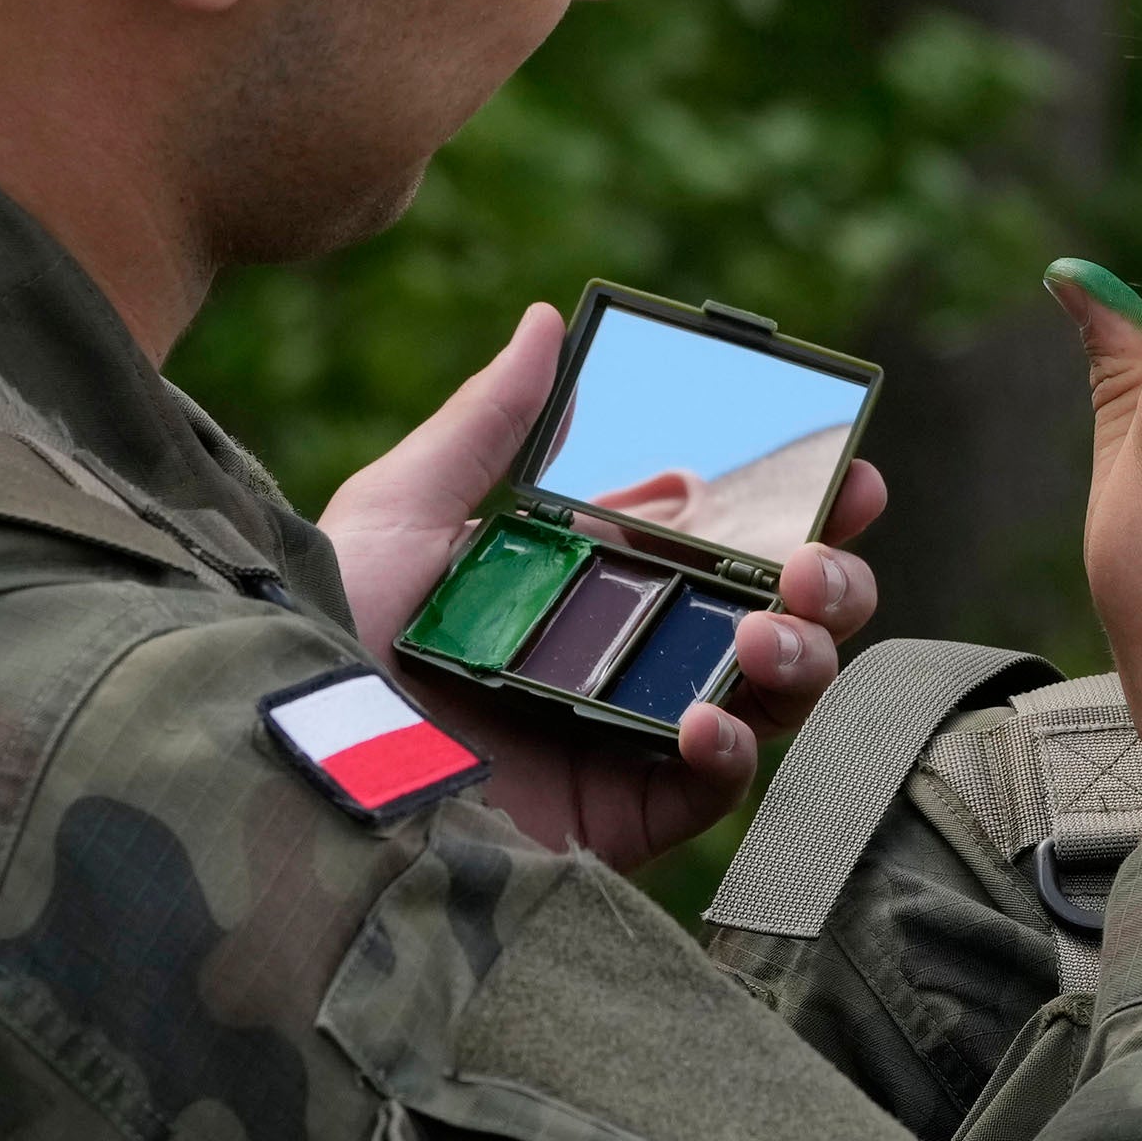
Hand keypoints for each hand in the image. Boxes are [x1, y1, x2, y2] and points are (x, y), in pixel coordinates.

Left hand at [322, 301, 887, 867]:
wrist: (294, 762)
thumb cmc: (331, 632)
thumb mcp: (400, 511)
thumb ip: (488, 424)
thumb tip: (545, 320)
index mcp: (599, 579)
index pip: (730, 539)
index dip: (803, 507)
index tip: (848, 473)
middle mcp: (635, 656)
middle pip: (784, 616)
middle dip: (831, 582)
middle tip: (820, 558)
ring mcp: (637, 738)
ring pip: (778, 698)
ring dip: (801, 654)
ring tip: (767, 630)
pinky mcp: (624, 820)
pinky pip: (719, 787)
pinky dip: (733, 748)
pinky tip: (705, 717)